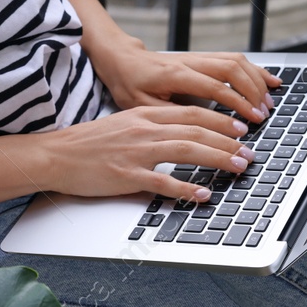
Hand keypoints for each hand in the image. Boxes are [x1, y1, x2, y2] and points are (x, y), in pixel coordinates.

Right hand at [42, 104, 254, 202]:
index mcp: (144, 114)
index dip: (220, 120)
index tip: (240, 129)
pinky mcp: (126, 175)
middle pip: (195, 130)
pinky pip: (162, 181)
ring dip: (217, 158)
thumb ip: (153, 126)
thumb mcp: (125, 123)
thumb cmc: (90, 143)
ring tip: (238, 167)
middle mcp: (144, 129)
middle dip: (228, 141)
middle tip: (249, 151)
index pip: (191, 113)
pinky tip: (202, 194)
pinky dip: (186, 187)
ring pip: (186, 150)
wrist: (57, 155)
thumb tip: (184, 134)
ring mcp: (136, 152)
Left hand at [96, 46, 280, 125]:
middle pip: (231, 69)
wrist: (122, 59)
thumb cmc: (128, 84)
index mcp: (175, 74)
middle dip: (252, 92)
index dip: (237, 103)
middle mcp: (190, 61)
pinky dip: (253, 68)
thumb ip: (168, 116)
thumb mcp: (140, 106)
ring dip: (256, 79)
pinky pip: (233, 58)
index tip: (251, 120)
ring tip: (270, 100)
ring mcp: (197, 57)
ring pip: (235, 60)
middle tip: (264, 114)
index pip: (215, 87)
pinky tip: (268, 79)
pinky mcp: (202, 57)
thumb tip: (196, 130)